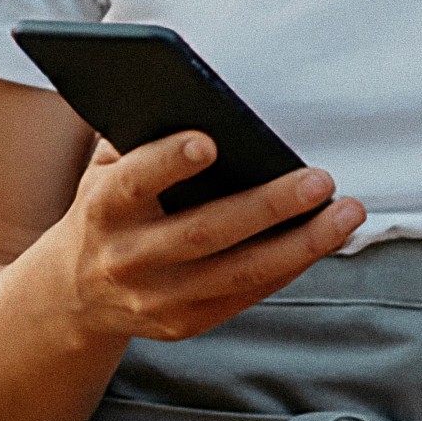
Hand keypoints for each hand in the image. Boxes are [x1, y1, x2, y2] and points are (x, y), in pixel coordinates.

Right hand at [48, 132, 362, 344]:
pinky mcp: (184, 324)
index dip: (168, 161)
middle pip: (203, 233)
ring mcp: (156, 299)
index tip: (209, 140)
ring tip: (347, 214)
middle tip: (319, 180)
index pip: (134, 182)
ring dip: (300, 245)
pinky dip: (290, 266)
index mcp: (103, 208)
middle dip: (267, 207)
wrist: (74, 292)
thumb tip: (194, 96)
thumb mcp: (105, 169)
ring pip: (237, 274)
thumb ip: (140, 137)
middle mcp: (126, 258)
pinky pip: (246, 295)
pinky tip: (325, 238)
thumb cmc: (109, 206)